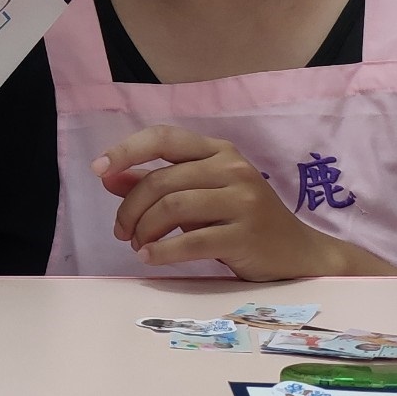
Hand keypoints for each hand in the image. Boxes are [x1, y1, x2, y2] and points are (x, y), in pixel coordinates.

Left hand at [94, 125, 396, 280]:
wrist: (299, 254)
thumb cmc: (242, 221)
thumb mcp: (200, 195)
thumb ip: (158, 184)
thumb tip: (109, 176)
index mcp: (218, 151)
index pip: (164, 137)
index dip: (127, 150)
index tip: (98, 169)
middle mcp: (232, 168)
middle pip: (162, 181)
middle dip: (131, 208)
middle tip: (122, 232)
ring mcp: (243, 200)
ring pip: (173, 207)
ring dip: (144, 229)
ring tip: (138, 246)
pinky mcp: (246, 235)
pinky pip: (191, 241)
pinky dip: (162, 251)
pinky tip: (150, 258)